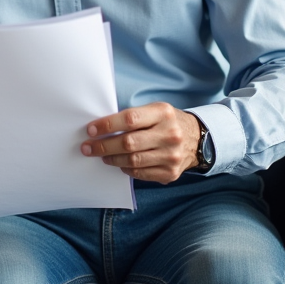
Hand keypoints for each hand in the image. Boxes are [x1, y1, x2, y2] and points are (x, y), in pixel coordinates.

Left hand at [80, 102, 200, 183]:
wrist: (197, 139)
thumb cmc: (167, 122)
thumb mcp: (155, 110)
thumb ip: (132, 117)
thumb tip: (100, 128)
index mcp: (163, 113)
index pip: (129, 119)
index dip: (107, 125)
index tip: (91, 130)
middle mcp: (170, 134)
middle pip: (129, 143)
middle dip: (103, 146)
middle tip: (87, 147)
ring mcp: (171, 155)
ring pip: (133, 160)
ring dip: (112, 159)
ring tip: (102, 155)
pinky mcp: (171, 173)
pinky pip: (141, 173)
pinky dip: (126, 169)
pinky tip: (120, 163)